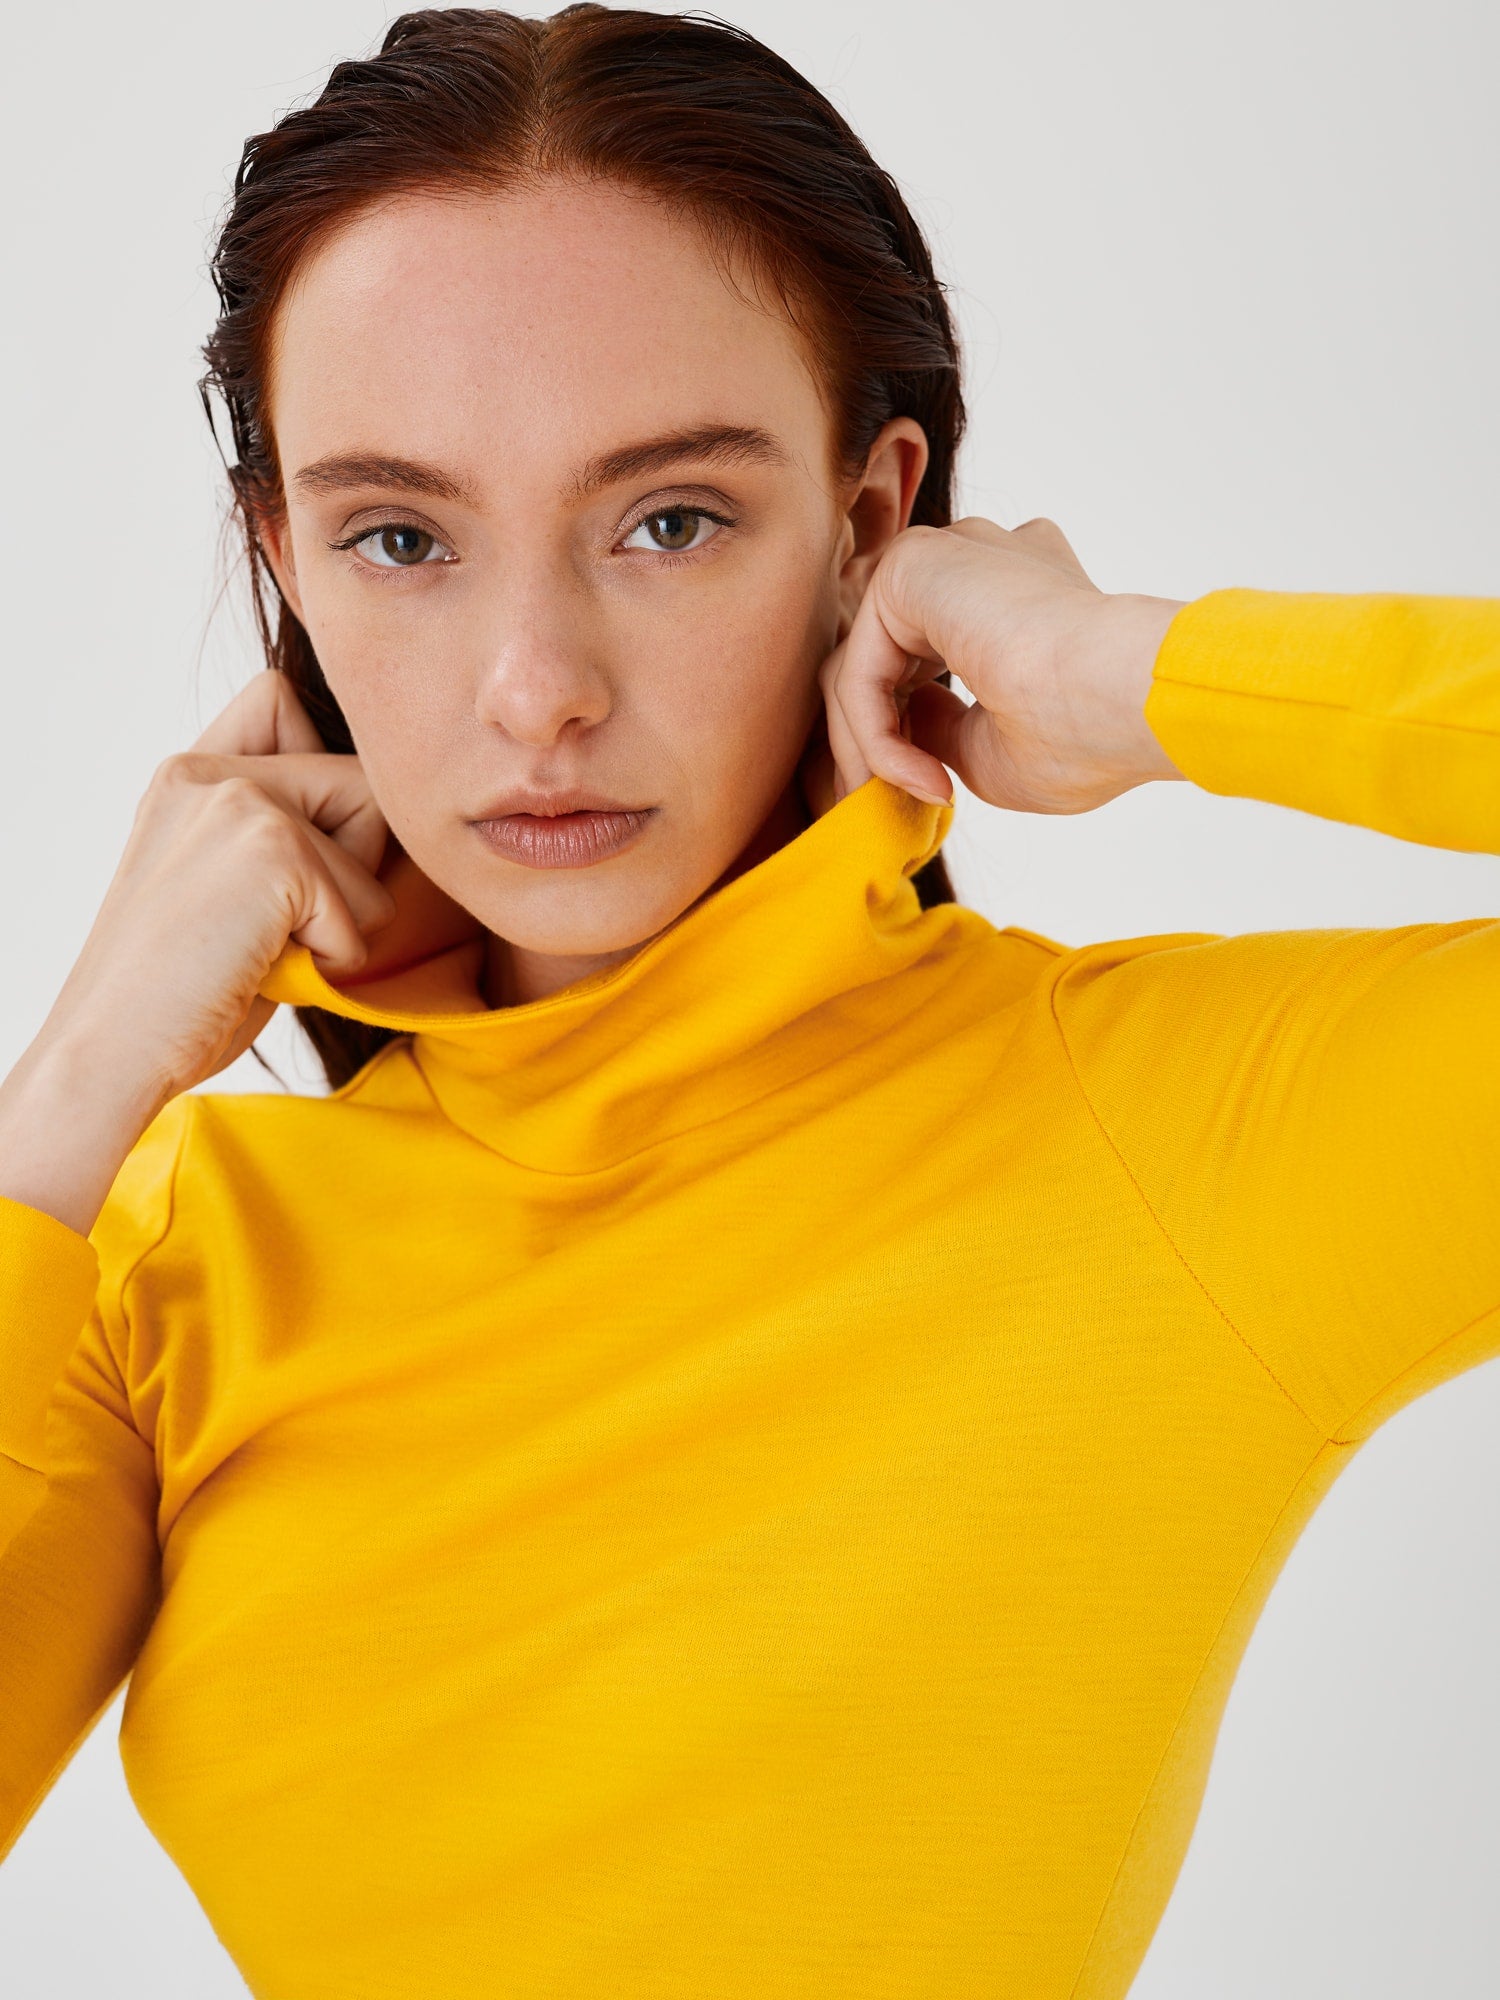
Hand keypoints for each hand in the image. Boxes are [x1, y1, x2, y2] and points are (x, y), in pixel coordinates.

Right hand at [37, 669, 403, 1119]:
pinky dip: (336, 956)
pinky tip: (268, 970)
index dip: (317, 770)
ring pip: (373, 833)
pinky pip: (364, 904)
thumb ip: (276, 831)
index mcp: (185, 775)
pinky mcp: (272, 848)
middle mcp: (206, 771)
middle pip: (356, 778)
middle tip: (284, 921)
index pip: (278, 703)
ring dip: (347, 915)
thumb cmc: (176, 992)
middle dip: (353, 859)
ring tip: (270, 947)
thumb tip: (377, 812)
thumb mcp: (222, 886)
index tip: (292, 852)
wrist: (110, 1052)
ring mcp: (239, 802)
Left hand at [812, 516, 1186, 813]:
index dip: (908, 741)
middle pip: (880, 665)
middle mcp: (974, 563)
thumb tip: (900, 722)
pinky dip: (874, 736)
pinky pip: (857, 670)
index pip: (919, 663)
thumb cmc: (1088, 734)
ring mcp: (944, 558)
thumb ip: (939, 730)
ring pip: (860, 670)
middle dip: (873, 746)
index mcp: (1009, 592)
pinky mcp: (912, 567)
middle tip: (882, 807)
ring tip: (896, 800)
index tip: (934, 799)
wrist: (1128, 696)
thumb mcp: (992, 749)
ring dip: (870, 749)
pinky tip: (921, 776)